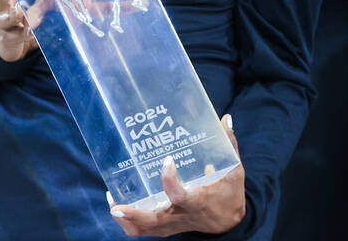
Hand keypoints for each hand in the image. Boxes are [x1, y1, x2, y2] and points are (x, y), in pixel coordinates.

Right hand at [0, 0, 38, 62]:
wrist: (14, 41)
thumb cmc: (25, 11)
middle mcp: (4, 1)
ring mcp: (5, 19)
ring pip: (8, 15)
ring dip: (14, 13)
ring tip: (20, 11)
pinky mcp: (11, 36)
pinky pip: (18, 34)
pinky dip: (24, 33)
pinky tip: (31, 32)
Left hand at [110, 115, 245, 236]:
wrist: (229, 223)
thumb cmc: (229, 195)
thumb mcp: (234, 171)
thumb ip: (229, 144)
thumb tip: (225, 118)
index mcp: (197, 202)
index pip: (178, 196)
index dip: (169, 179)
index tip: (167, 160)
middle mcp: (181, 215)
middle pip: (154, 221)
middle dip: (134, 214)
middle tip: (117, 205)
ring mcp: (173, 224)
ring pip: (145, 230)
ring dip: (127, 220)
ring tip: (113, 204)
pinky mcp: (168, 227)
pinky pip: (145, 231)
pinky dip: (130, 223)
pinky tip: (119, 208)